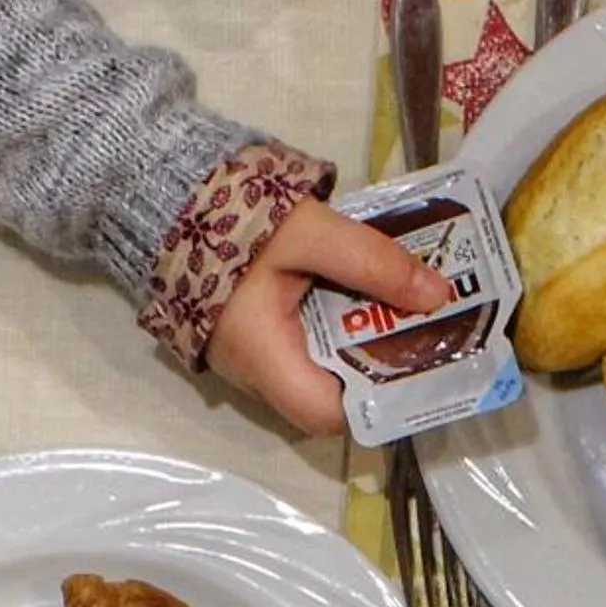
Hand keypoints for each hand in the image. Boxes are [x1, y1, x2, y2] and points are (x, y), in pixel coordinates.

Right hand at [206, 198, 451, 437]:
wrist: (168, 191)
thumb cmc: (233, 217)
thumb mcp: (309, 230)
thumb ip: (372, 262)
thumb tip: (437, 297)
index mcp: (262, 359)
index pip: (327, 415)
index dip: (372, 397)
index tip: (409, 359)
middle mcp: (253, 375)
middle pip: (328, 397)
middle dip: (374, 365)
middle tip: (415, 327)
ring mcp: (249, 359)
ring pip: (317, 372)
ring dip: (357, 344)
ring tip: (395, 308)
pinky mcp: (252, 337)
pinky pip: (301, 348)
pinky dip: (333, 328)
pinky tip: (356, 295)